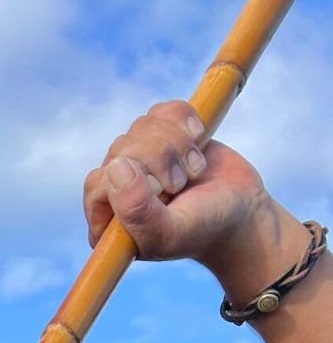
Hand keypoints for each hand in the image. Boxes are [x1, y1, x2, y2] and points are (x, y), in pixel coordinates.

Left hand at [84, 100, 289, 278]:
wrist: (242, 210)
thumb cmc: (204, 229)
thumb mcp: (170, 232)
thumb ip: (137, 211)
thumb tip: (115, 167)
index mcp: (108, 222)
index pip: (99, 182)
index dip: (133, 177)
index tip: (162, 192)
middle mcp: (117, 191)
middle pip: (121, 149)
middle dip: (160, 160)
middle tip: (181, 184)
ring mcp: (139, 162)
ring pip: (141, 127)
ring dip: (176, 144)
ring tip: (194, 171)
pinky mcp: (162, 136)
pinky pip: (160, 110)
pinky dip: (184, 119)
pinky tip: (198, 139)